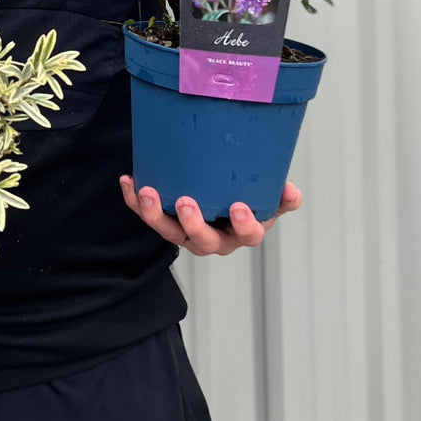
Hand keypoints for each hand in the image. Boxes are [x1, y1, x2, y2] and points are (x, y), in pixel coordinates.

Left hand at [120, 176, 301, 256]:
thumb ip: (281, 197)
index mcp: (241, 232)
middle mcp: (213, 239)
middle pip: (203, 241)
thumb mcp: (267, 199)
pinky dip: (135, 200)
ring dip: (155, 213)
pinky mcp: (166, 224)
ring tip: (147, 192)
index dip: (244, 225)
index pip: (248, 235)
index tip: (239, 208)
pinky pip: (148, 215)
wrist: (220, 198)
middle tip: (186, 202)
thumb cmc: (245, 199)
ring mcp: (186, 233)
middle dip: (193, 224)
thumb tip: (292, 192)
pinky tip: (128, 180)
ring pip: (169, 232)